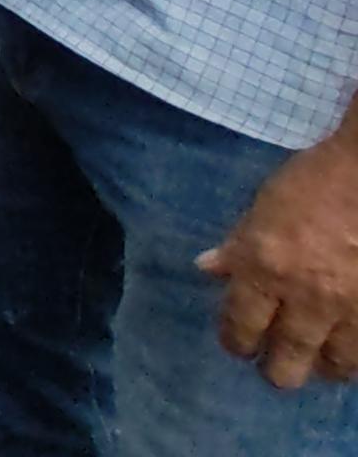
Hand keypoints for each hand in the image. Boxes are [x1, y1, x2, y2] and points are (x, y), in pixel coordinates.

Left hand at [202, 134, 357, 386]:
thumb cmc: (314, 179)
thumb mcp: (262, 206)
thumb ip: (237, 244)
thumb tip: (207, 269)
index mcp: (264, 267)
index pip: (241, 325)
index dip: (236, 342)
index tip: (238, 345)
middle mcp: (305, 296)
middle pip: (287, 361)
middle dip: (276, 371)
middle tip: (274, 368)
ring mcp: (350, 307)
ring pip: (335, 364)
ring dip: (322, 366)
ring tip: (315, 362)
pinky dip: (355, 353)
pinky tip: (347, 348)